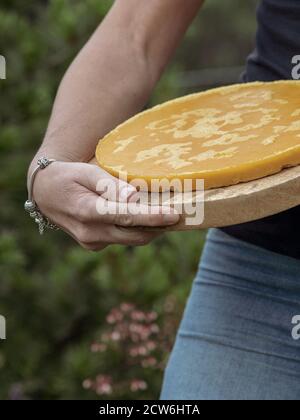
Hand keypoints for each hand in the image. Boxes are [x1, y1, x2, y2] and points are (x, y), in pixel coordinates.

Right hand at [29, 161, 178, 250]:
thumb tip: (133, 197)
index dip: (153, 217)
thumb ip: (109, 185)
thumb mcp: (86, 172)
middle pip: (135, 234)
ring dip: (149, 229)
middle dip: (159, 227)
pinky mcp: (94, 245)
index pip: (127, 217)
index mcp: (87, 211)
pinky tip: (139, 217)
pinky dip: (134, 230)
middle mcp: (91, 232)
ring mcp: (92, 242)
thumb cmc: (68, 177)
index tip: (174, 215)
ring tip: (164, 215)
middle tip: (178, 214)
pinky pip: (121, 239)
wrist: (45, 194)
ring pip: (130, 239)